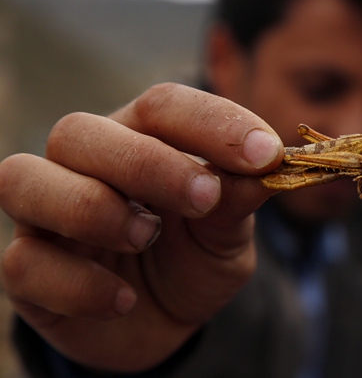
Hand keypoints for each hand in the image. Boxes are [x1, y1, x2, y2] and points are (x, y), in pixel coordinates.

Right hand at [0, 83, 282, 371]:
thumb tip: (270, 164)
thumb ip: (238, 198)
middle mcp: (85, 164)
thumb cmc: (194, 259)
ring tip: (146, 238)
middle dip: (146, 163)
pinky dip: (78, 284)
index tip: (266, 154)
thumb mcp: (227, 233)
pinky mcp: (27, 269)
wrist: (165, 322)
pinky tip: (123, 301)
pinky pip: (23, 262)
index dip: (214, 123)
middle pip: (81, 132)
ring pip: (24, 179)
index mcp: (141, 139)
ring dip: (92, 208)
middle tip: (204, 198)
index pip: (162, 105)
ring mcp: (46, 214)